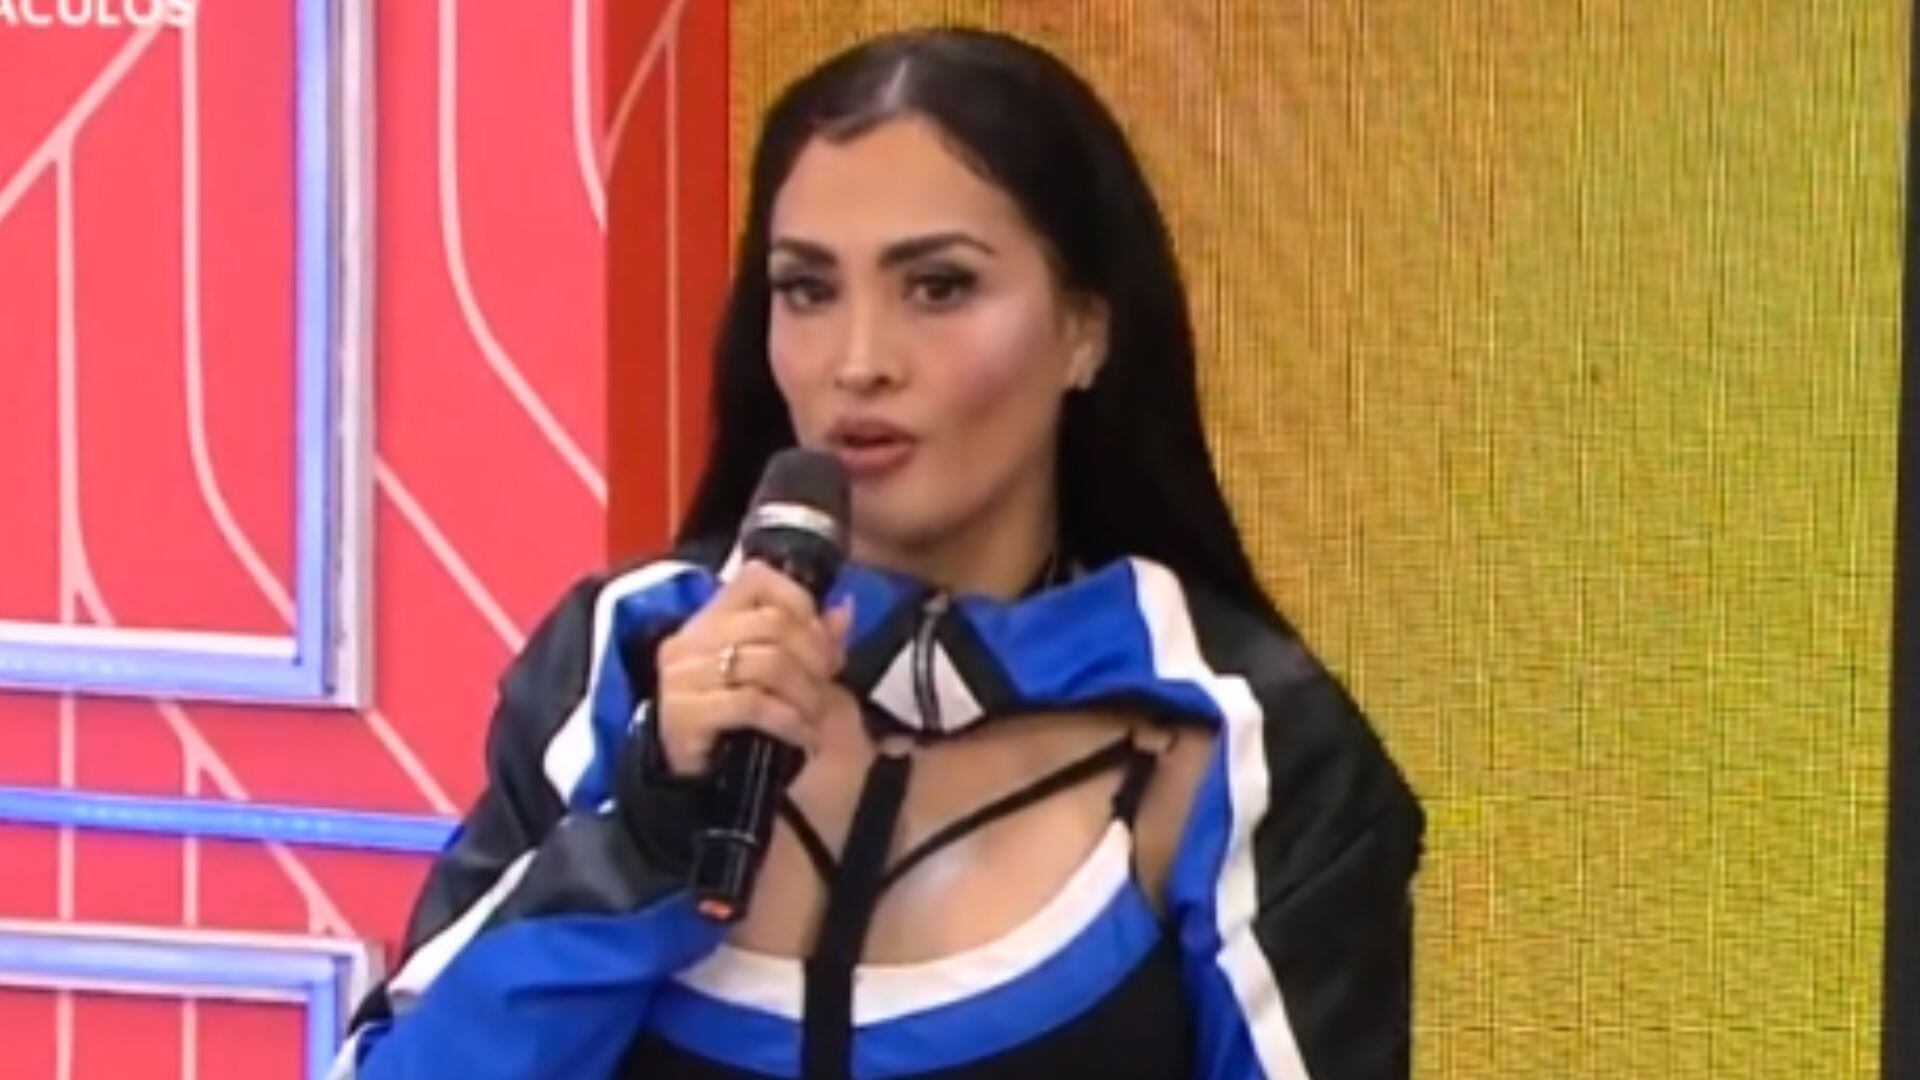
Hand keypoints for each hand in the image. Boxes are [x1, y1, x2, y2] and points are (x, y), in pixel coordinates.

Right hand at [653, 560, 853, 776]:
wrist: (719, 796)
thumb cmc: (757, 727)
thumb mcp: (795, 675)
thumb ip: (817, 638)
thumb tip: (844, 607)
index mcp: (711, 619)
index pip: (756, 578)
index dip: (799, 601)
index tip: (821, 642)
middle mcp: (689, 639)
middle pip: (771, 622)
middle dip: (814, 655)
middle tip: (826, 685)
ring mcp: (680, 676)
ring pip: (766, 662)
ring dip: (805, 692)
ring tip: (815, 716)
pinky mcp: (683, 714)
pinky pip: (751, 703)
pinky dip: (788, 719)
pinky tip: (802, 735)